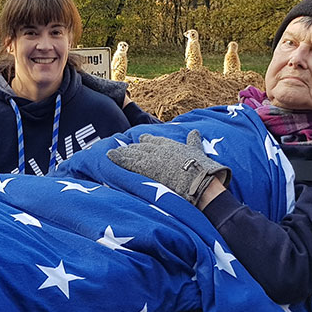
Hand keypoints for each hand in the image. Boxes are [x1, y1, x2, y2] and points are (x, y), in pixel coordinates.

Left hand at [107, 129, 229, 204]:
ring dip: (124, 152)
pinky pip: (128, 161)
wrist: (198, 179)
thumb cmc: (201, 168)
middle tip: (126, 146)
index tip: (142, 138)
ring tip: (115, 151)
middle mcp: (160, 149)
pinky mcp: (145, 167)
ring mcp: (151, 157)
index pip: (156, 140)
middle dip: (134, 147)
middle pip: (143, 146)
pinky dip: (118, 158)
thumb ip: (194, 142)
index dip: (148, 140)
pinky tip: (110, 155)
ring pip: (134, 152)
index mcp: (172, 145)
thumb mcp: (198, 151)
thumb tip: (194, 132)